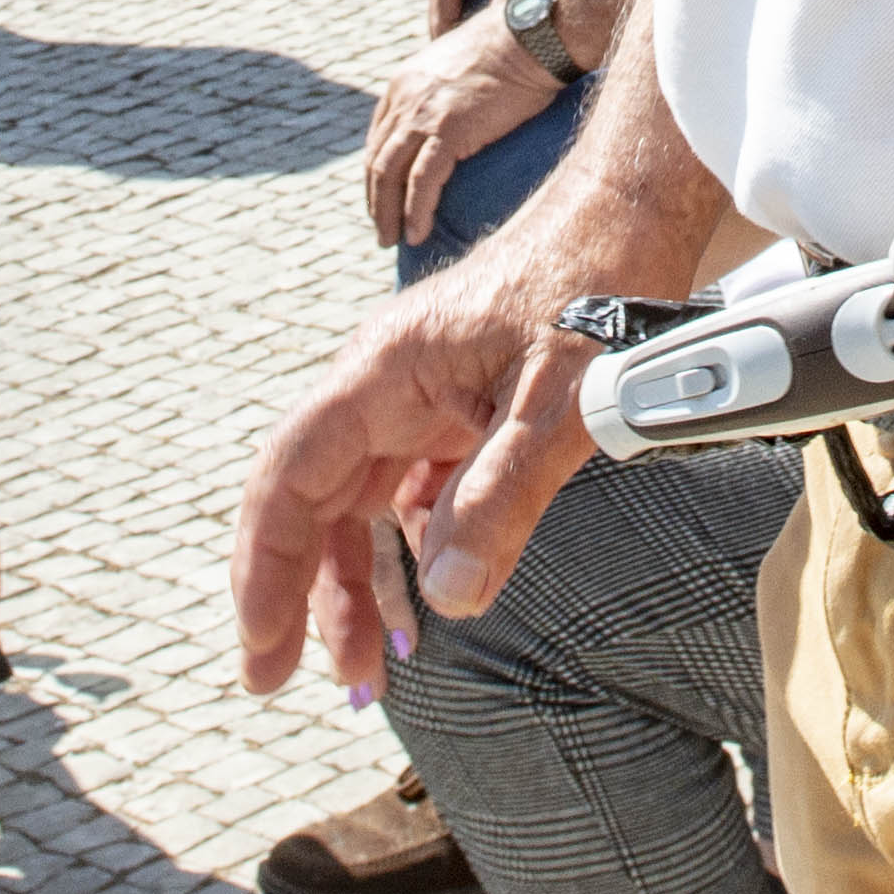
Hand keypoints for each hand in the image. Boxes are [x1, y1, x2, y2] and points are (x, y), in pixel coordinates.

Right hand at [230, 268, 592, 699]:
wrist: (631, 213)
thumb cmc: (595, 280)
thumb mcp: (562, 395)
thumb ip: (505, 492)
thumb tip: (451, 595)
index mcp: (382, 374)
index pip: (291, 478)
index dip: (265, 566)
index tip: (261, 644)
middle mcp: (383, 388)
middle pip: (314, 503)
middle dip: (298, 594)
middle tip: (280, 680)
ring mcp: (418, 401)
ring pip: (360, 505)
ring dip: (355, 584)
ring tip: (367, 671)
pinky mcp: (456, 413)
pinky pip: (410, 496)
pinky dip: (410, 555)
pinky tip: (428, 605)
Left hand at [361, 9, 558, 246]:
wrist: (531, 36)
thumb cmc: (511, 51)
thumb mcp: (462, 67)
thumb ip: (446, 94)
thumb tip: (455, 120)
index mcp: (404, 83)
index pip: (379, 138)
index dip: (378, 173)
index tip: (384, 198)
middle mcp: (404, 98)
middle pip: (376, 159)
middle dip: (376, 200)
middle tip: (383, 230)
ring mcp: (422, 113)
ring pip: (389, 174)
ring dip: (387, 213)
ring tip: (393, 240)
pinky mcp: (447, 130)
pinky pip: (420, 181)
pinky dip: (415, 211)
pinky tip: (416, 234)